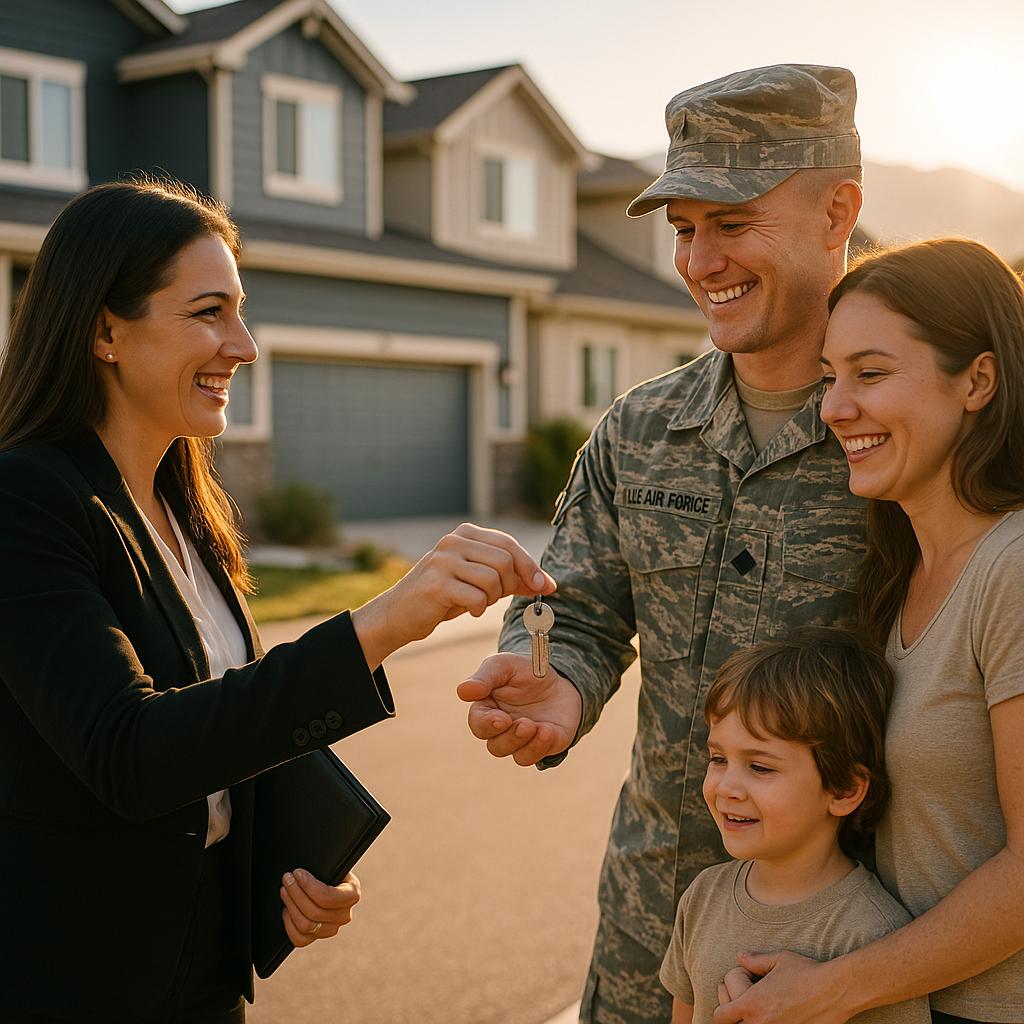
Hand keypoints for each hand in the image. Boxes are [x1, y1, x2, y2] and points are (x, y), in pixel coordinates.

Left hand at [280, 869, 360, 948]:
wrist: (332, 883)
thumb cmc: (330, 872)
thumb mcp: (333, 866)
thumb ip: (326, 867)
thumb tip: (303, 871)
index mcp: (352, 894)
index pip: (328, 897)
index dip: (309, 886)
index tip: (297, 873)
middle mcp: (344, 915)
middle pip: (314, 912)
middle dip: (296, 893)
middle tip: (287, 879)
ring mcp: (332, 929)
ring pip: (306, 926)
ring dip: (291, 906)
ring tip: (284, 891)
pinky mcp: (318, 938)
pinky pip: (300, 939)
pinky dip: (289, 925)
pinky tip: (287, 909)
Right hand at [353, 523, 554, 668]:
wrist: (399, 614)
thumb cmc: (443, 597)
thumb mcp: (479, 582)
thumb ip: (511, 579)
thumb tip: (548, 584)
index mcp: (465, 533)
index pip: (509, 544)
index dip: (530, 566)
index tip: (545, 586)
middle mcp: (453, 540)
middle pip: (505, 561)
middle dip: (511, 585)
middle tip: (497, 598)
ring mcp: (443, 560)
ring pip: (493, 580)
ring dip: (492, 599)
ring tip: (476, 603)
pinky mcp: (437, 583)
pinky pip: (477, 598)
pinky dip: (479, 609)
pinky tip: (467, 610)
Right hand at [457, 653, 582, 764]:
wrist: (557, 677)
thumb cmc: (524, 670)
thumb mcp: (504, 665)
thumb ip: (484, 677)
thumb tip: (463, 691)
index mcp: (487, 710)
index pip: (478, 723)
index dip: (487, 724)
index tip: (501, 719)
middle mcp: (503, 730)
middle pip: (496, 746)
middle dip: (510, 738)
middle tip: (524, 724)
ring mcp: (524, 740)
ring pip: (518, 756)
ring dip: (527, 745)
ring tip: (539, 728)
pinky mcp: (545, 744)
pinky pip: (540, 755)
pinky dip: (543, 746)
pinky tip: (549, 731)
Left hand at [712, 951, 849, 1023]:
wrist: (836, 990)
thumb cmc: (807, 972)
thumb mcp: (778, 960)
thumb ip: (756, 960)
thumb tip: (740, 957)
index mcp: (752, 1004)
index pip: (721, 1017)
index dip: (722, 1009)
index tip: (731, 1000)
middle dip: (734, 1020)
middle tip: (745, 1007)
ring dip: (751, 1023)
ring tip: (762, 1013)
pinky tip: (779, 1018)